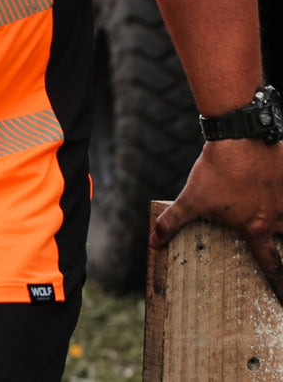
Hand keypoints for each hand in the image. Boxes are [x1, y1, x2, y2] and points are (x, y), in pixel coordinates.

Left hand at [150, 138, 282, 305]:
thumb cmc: (216, 171)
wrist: (239, 137)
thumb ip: (173, 222)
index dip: (279, 286)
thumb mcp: (191, 199)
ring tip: (277, 216)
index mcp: (255, 228)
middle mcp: (278, 217)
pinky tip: (281, 184)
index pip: (271, 265)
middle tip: (280, 249)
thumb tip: (153, 242)